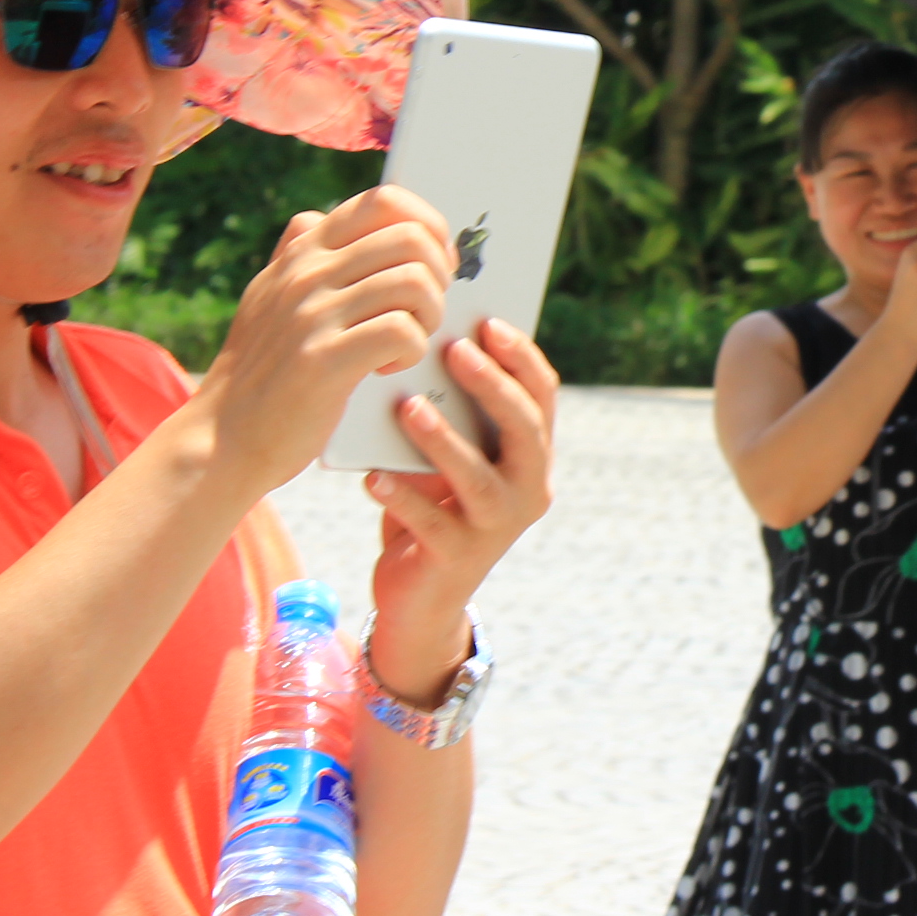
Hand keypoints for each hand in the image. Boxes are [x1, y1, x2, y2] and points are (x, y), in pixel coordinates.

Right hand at [201, 187, 455, 488]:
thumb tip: (321, 217)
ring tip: (409, 340)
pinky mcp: (324, 359)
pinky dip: (411, 351)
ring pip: (414, 282)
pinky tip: (387, 368)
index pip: (382, 201)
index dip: (426, 223)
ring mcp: (313, 314)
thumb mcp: (266, 297)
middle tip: (425, 309)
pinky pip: (402, 332)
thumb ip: (295, 255)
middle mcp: (306, 273)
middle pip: (410, 239)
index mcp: (301, 252)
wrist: (222, 437)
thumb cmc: (260, 372)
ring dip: (430, 315)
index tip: (435, 259)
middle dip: (439, 274)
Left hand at [362, 319, 560, 694]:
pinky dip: (402, 498)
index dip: (520, 356)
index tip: (487, 320)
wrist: (420, 595)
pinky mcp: (457, 560)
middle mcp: (527, 490)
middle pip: (524, 430)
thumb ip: (453, 413)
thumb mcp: (450, 455)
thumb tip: (425, 344)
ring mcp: (496, 529)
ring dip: (444, 440)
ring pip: (479, 478)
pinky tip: (373, 477)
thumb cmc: (433, 504)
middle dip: (492, 386)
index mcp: (532, 456)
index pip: (543, 397)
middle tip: (453, 348)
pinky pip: (430, 523)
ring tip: (408, 406)